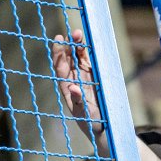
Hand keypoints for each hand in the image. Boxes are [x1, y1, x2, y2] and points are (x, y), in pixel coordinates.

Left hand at [51, 30, 104, 148]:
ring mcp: (82, 76)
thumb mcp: (85, 113)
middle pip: (67, 59)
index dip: (58, 54)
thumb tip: (73, 88)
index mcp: (67, 88)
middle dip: (68, 45)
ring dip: (77, 45)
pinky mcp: (92, 75)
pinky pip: (86, 60)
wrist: (102, 126)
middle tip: (73, 34)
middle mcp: (72, 79)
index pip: (60, 67)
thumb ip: (79, 101)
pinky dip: (86, 51)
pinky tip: (86, 42)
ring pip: (76, 57)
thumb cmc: (91, 122)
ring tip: (79, 34)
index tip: (59, 40)